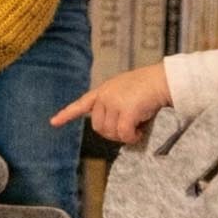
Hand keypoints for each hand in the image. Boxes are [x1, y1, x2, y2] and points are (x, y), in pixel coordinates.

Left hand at [50, 63, 171, 143]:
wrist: (164, 80)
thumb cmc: (150, 87)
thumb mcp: (126, 91)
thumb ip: (115, 104)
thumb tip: (114, 128)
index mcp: (103, 90)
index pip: (81, 103)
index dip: (67, 114)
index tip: (53, 122)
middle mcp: (105, 96)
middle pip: (98, 127)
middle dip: (112, 133)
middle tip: (129, 129)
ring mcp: (114, 102)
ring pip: (110, 132)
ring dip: (124, 135)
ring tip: (137, 126)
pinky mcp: (126, 110)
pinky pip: (124, 133)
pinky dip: (131, 137)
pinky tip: (139, 132)